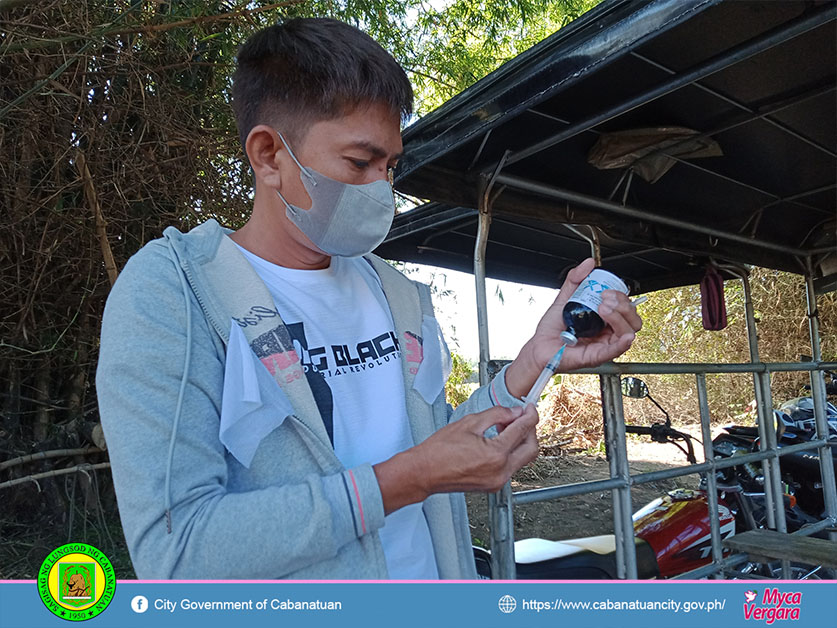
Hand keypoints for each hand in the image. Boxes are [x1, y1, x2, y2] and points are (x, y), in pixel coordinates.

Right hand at [374, 404, 538, 513]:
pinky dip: (510, 452)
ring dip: (520, 441)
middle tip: (522, 416)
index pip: (522, 430)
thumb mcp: (469, 423)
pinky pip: (511, 466)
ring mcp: (498, 481)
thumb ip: (496, 415)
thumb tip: (514, 412)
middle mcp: (501, 471)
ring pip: (523, 458)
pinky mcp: (493, 485)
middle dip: (530, 430)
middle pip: (531, 449)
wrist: (424, 472)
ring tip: (506, 427)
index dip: (530, 415)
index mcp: (496, 455)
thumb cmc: (439, 451)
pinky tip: (499, 441)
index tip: (530, 408)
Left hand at [505, 258, 641, 397]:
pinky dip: (622, 343)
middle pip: (632, 320)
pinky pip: (615, 351)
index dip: (621, 297)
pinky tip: (623, 335)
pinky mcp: (597, 356)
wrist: (539, 345)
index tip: (607, 290)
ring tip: (603, 308)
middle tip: (605, 298)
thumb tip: (589, 264)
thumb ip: (576, 279)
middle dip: (623, 305)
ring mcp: (604, 345)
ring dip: (620, 318)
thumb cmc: (553, 328)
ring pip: (627, 332)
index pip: (626, 308)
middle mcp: (607, 332)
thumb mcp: (565, 298)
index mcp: (604, 319)